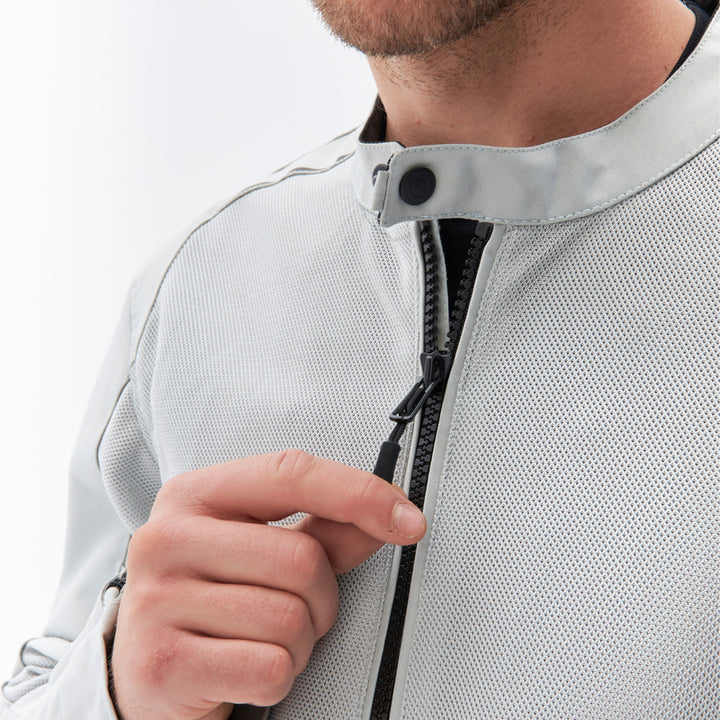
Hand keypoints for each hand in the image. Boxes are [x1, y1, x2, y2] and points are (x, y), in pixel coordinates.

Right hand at [109, 449, 425, 719]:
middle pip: (301, 557)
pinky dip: (278, 677)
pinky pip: (270, 669)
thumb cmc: (209, 600)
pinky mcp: (163, 664)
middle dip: (321, 597)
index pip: (291, 473)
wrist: (144, 672)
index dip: (359, 493)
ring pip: (289, 618)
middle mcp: (165, 538)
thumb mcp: (257, 549)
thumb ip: (324, 528)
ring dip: (298, 642)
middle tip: (294, 610)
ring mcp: (155, 601)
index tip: (408, 519)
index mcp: (192, 495)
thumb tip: (389, 512)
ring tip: (260, 639)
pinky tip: (243, 670)